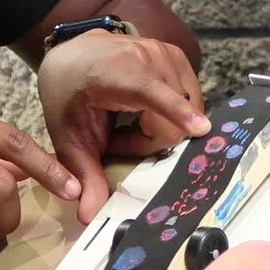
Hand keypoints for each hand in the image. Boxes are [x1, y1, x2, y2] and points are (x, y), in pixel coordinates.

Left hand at [37, 30, 209, 217]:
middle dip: (149, 141)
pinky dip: (172, 113)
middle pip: (171, 123)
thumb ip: (84, 174)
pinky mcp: (179, 56)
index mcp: (117, 74)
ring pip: (186, 113)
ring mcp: (167, 53)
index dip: (178, 113)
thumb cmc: (68, 94)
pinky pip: (190, 101)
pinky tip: (146, 109)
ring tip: (131, 121)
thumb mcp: (68, 137)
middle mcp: (148, 57)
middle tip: (118, 137)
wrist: (74, 55)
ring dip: (161, 127)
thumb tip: (89, 216)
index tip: (200, 129)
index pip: (153, 94)